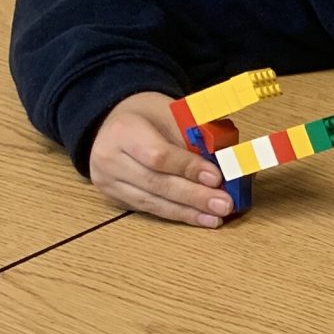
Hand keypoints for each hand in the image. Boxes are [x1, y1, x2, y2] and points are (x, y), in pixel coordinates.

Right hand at [89, 90, 231, 224]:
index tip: (216, 178)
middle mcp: (109, 158)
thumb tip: (225, 166)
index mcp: (124, 130)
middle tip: (224, 204)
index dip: (189, 169)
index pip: (158, 155)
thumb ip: (194, 138)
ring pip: (152, 202)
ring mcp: (108, 181)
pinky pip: (149, 209)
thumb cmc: (150, 117)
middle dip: (194, 196)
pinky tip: (200, 218)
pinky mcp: (114, 197)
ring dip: (188, 212)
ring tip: (216, 217)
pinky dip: (177, 214)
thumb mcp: (173, 114)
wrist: (115, 122)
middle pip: (156, 183)